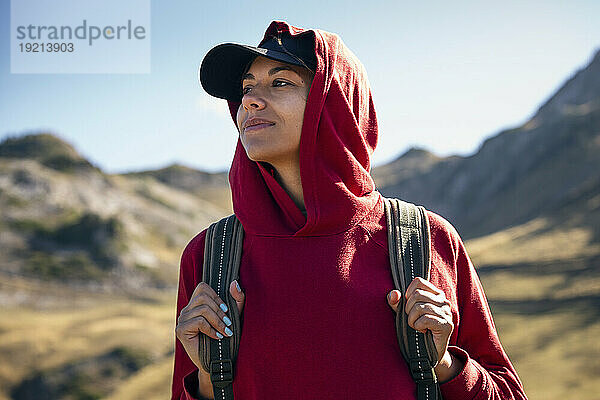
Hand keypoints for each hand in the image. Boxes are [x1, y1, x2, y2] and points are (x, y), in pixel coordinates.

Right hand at [176, 280, 244, 397]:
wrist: (217, 361)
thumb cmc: (226, 337)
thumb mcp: (235, 315)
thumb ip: (237, 299)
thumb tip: (234, 282)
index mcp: (196, 305)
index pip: (202, 288)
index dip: (216, 296)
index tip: (226, 310)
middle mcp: (187, 310)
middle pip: (203, 297)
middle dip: (219, 310)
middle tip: (228, 323)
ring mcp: (182, 319)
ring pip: (202, 309)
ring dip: (217, 321)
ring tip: (225, 331)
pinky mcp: (180, 330)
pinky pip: (199, 321)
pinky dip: (211, 329)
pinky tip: (217, 337)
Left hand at [387, 277, 461, 381]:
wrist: (429, 352)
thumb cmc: (416, 328)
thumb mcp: (403, 313)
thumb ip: (396, 302)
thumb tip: (394, 294)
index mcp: (435, 294)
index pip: (418, 282)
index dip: (408, 293)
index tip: (409, 306)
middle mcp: (443, 301)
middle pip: (417, 295)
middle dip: (408, 309)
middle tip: (413, 320)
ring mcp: (446, 312)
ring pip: (419, 307)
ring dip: (412, 320)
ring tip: (417, 326)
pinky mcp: (446, 325)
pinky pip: (425, 319)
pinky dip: (418, 326)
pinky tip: (422, 331)